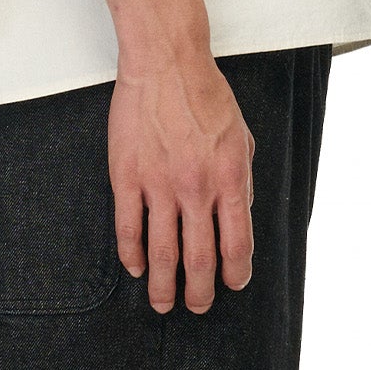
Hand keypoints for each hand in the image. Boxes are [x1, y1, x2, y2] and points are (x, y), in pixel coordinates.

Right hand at [108, 54, 256, 313]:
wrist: (166, 63)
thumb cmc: (205, 93)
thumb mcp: (240, 136)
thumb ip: (242, 177)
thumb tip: (241, 211)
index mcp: (229, 179)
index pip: (237, 244)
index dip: (235, 273)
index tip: (232, 285)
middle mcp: (196, 189)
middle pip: (199, 259)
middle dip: (199, 292)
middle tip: (196, 306)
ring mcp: (159, 185)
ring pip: (162, 253)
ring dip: (163, 285)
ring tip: (163, 303)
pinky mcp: (128, 177)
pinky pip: (128, 227)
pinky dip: (131, 254)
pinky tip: (135, 267)